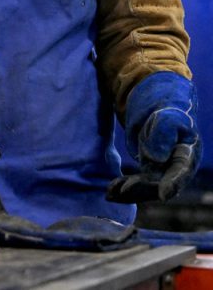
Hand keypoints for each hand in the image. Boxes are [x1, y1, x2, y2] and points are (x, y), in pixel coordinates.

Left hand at [106, 72, 200, 203]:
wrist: (157, 104)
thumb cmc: (166, 108)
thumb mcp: (167, 116)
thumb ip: (164, 134)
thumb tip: (157, 157)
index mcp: (187, 154)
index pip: (181, 172)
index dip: (173, 184)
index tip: (163, 194)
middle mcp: (176, 167)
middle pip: (161, 184)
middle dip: (143, 189)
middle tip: (124, 189)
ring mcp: (162, 170)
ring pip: (147, 187)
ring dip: (130, 192)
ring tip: (111, 194)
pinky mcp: (149, 169)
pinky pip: (137, 182)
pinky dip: (124, 187)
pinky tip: (110, 191)